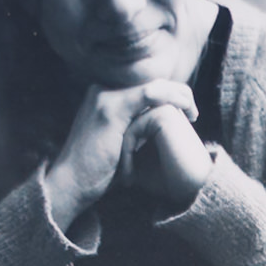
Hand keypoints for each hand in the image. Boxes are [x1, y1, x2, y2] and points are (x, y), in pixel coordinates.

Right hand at [42, 79, 198, 235]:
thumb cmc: (95, 172)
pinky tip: (186, 108)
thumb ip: (133, 128)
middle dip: (176, 93)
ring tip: (194, 112)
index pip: (142, 86)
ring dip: (178, 95)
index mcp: (102, 95)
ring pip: (152, 85)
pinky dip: (171, 98)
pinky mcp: (111, 110)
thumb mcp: (118, 143)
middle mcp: (102, 90)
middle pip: (149, 82)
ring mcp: (104, 97)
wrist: (71, 184)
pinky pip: (149, 95)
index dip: (168, 94)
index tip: (186, 112)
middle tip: (194, 111)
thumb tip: (157, 125)